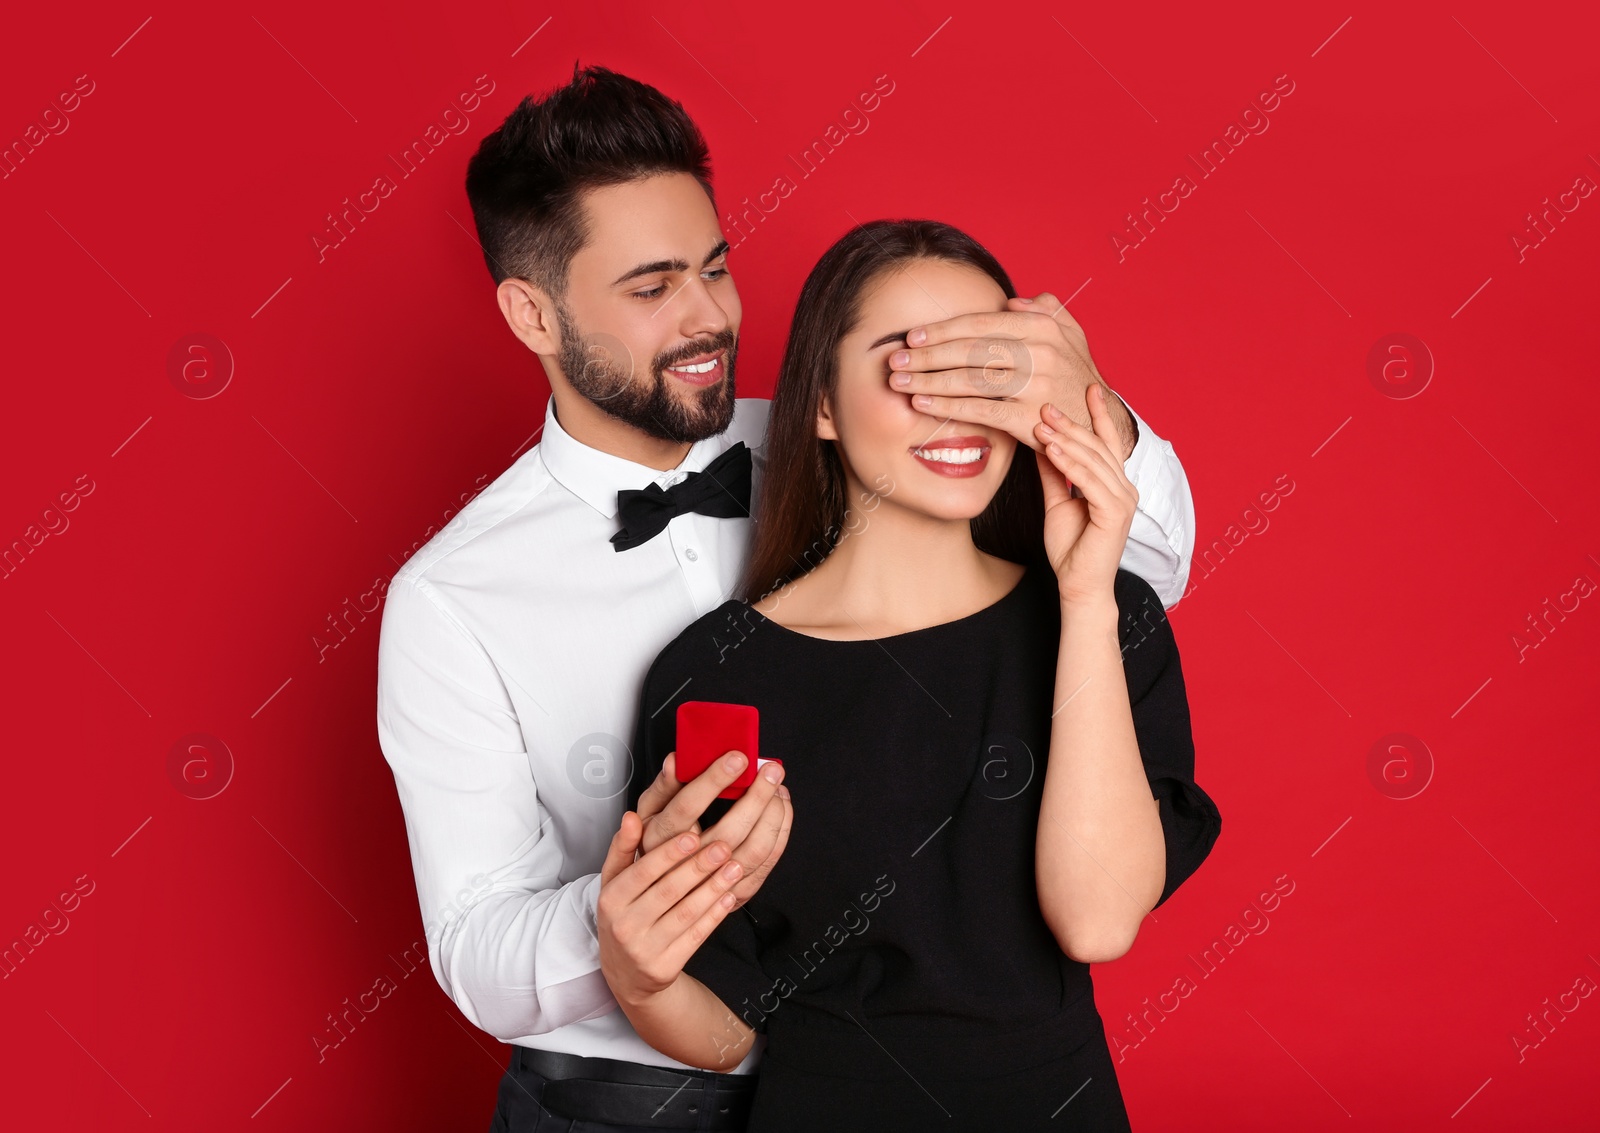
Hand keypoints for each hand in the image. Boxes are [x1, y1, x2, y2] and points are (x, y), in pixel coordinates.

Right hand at [597, 819, 745, 1007]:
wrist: (627, 975)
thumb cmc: (624, 916)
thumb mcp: (614, 884)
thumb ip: (622, 849)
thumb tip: (630, 817)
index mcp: (610, 899)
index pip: (642, 871)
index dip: (669, 853)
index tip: (693, 834)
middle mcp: (624, 925)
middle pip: (668, 891)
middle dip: (699, 867)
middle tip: (724, 847)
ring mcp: (645, 949)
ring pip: (686, 913)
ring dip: (714, 888)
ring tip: (734, 867)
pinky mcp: (665, 967)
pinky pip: (696, 936)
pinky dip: (715, 915)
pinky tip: (729, 896)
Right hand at [635, 751, 792, 907]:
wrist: (665, 891)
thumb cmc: (659, 842)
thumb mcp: (649, 812)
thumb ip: (663, 787)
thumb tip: (675, 762)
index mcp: (660, 838)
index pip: (688, 806)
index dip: (714, 780)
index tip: (737, 759)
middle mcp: (687, 865)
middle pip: (730, 830)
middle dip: (757, 796)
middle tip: (771, 769)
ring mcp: (713, 882)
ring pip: (755, 849)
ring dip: (773, 815)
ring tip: (777, 787)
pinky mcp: (736, 891)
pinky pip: (767, 862)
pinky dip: (780, 832)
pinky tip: (781, 809)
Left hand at [887, 292, 1136, 460]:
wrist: (1098, 421)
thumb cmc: (1074, 374)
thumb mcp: (1069, 334)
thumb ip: (1044, 310)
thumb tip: (1013, 302)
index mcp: (1042, 327)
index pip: (981, 324)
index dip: (942, 330)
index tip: (912, 336)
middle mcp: (1039, 352)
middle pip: (970, 351)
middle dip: (927, 355)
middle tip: (895, 360)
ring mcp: (1035, 385)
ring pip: (971, 380)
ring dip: (929, 380)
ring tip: (899, 383)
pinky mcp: (1030, 418)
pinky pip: (980, 410)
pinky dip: (947, 406)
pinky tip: (922, 404)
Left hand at [1034, 383, 1138, 606]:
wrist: (1077, 584)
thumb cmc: (1070, 547)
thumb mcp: (1056, 502)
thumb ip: (1054, 473)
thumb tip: (1042, 443)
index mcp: (1113, 484)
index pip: (1107, 442)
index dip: (1097, 415)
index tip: (1088, 387)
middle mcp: (1124, 488)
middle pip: (1097, 446)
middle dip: (1071, 423)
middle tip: (1044, 405)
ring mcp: (1123, 500)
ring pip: (1093, 460)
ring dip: (1066, 440)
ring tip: (1041, 424)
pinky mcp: (1115, 513)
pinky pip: (1090, 481)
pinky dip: (1069, 463)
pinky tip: (1051, 449)